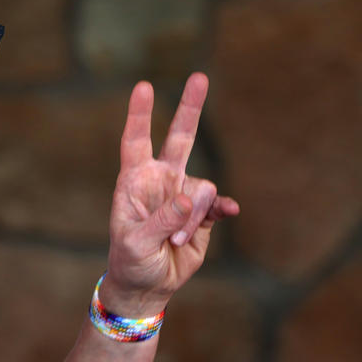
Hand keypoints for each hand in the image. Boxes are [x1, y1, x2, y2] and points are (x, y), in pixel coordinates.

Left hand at [102, 73, 238, 316]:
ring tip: (175, 242)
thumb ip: (161, 221)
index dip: (140, 115)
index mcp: (134, 182)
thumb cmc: (131, 260)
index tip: (144, 87)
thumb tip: (189, 198)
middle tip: (199, 76)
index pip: (135, 142)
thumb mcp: (137, 243)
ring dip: (193, 219)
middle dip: (191, 108)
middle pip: (179, 138)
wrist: (147, 285)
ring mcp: (183, 195)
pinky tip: (230, 212)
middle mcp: (160, 181)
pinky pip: (218, 203)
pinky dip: (221, 210)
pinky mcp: (202, 213)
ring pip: (202, 189)